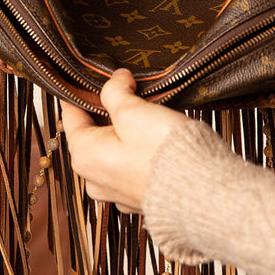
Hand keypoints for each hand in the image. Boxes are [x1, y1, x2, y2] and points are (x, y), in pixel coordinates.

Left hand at [61, 69, 180, 212]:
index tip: (94, 76)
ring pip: (114, 150)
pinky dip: (141, 151)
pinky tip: (158, 140)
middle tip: (130, 90)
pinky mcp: (140, 197)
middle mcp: (95, 179)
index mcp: (84, 156)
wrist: (203, 192)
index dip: (82, 92)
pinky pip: (133, 166)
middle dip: (109, 111)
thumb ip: (116, 92)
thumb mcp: (134, 111)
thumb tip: (116, 80)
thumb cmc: (165, 154)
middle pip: (94, 133)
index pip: (71, 115)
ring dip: (128, 131)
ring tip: (149, 113)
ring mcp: (118, 192)